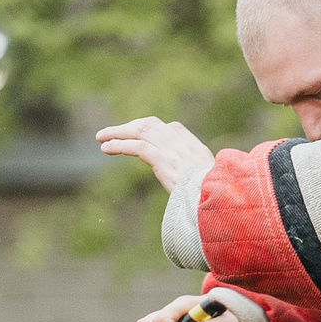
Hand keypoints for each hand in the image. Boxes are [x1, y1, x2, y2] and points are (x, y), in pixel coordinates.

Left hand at [96, 117, 216, 196]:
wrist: (219, 196)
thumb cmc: (214, 192)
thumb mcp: (208, 176)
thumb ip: (195, 170)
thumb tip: (190, 178)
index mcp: (191, 143)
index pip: (167, 128)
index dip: (147, 129)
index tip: (135, 133)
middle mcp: (180, 141)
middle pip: (149, 125)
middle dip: (129, 127)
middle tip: (111, 132)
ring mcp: (171, 149)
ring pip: (139, 132)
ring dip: (118, 133)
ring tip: (101, 138)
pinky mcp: (162, 159)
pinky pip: (136, 146)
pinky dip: (119, 145)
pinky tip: (106, 148)